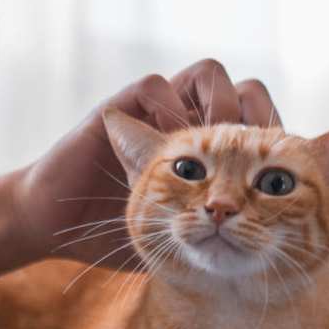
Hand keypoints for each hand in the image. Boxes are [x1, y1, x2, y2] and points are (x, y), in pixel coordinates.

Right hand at [9, 60, 279, 266]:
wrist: (55, 227)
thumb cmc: (112, 240)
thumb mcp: (177, 246)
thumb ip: (215, 240)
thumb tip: (273, 254)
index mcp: (206, 156)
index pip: (258, 125)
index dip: (272, 138)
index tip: (270, 170)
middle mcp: (185, 127)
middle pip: (243, 91)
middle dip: (253, 119)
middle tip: (248, 154)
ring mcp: (155, 115)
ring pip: (208, 74)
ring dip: (216, 105)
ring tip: (211, 143)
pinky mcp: (121, 110)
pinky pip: (156, 85)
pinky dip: (167, 108)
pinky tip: (167, 147)